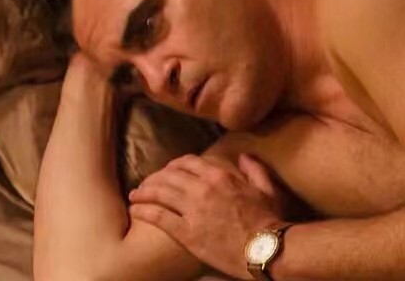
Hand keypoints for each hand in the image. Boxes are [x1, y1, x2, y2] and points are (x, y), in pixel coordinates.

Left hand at [129, 154, 286, 277]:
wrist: (265, 248)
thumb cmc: (269, 220)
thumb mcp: (267, 189)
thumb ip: (254, 169)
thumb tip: (244, 156)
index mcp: (221, 175)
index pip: (188, 162)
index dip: (173, 165)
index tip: (167, 170)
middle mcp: (203, 188)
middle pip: (169, 176)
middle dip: (155, 178)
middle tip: (147, 183)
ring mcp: (193, 210)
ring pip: (160, 193)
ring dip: (144, 192)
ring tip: (136, 195)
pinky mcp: (186, 232)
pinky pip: (159, 217)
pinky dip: (144, 211)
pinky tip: (135, 210)